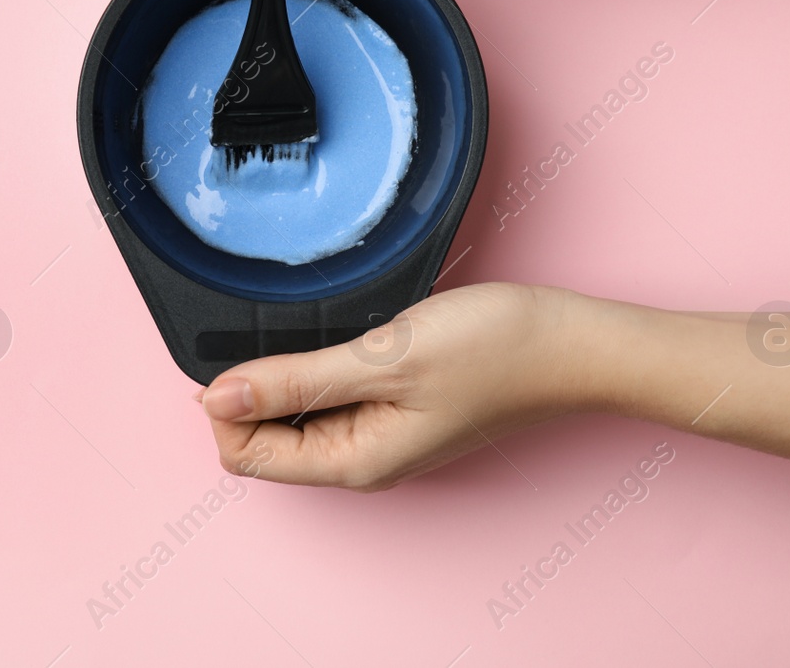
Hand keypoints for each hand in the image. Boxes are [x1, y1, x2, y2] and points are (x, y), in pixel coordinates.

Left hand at [200, 282, 583, 490]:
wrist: (574, 343)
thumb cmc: (496, 350)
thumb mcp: (385, 359)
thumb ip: (296, 380)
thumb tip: (216, 399)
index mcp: (352, 461)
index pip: (244, 454)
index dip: (228, 404)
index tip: (248, 352)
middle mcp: (360, 457)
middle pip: (264, 436)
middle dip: (256, 387)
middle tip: (287, 331)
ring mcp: (379, 432)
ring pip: (297, 411)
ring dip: (291, 371)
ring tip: (326, 328)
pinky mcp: (395, 404)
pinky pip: (332, 393)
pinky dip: (325, 362)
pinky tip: (348, 331)